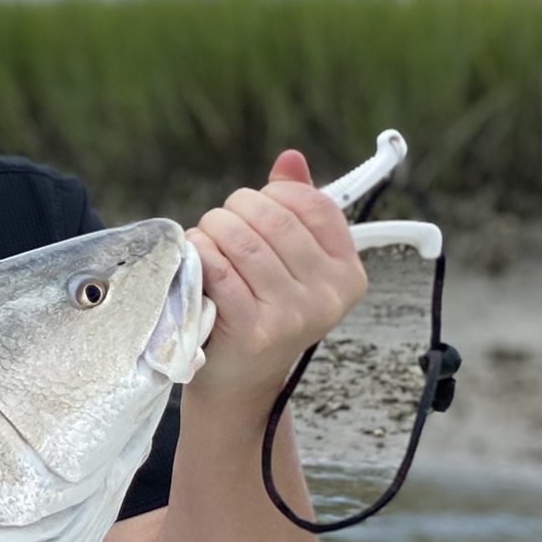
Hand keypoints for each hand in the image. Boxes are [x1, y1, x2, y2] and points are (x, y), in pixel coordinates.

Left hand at [187, 150, 367, 405]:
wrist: (239, 382)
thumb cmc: (261, 312)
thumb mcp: (288, 264)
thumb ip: (294, 210)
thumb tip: (289, 159)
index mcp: (347, 272)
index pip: (314, 205)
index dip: (275, 194)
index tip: (254, 206)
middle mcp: (328, 294)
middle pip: (274, 219)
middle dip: (235, 210)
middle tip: (219, 222)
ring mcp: (293, 314)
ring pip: (243, 240)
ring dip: (212, 229)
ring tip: (204, 239)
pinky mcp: (254, 329)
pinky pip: (220, 269)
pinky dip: (199, 253)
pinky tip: (194, 257)